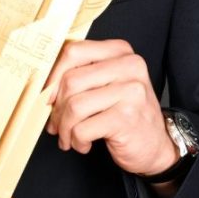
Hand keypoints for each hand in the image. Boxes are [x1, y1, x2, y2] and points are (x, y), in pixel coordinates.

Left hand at [46, 39, 177, 177]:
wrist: (156, 146)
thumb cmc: (125, 113)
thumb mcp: (108, 84)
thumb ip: (82, 74)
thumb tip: (42, 86)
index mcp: (120, 52)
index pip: (74, 51)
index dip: (53, 75)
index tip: (47, 96)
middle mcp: (129, 66)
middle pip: (71, 80)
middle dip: (57, 108)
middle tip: (56, 124)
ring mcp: (130, 92)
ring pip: (74, 105)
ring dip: (65, 128)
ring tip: (68, 137)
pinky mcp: (126, 118)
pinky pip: (83, 128)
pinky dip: (76, 141)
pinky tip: (84, 145)